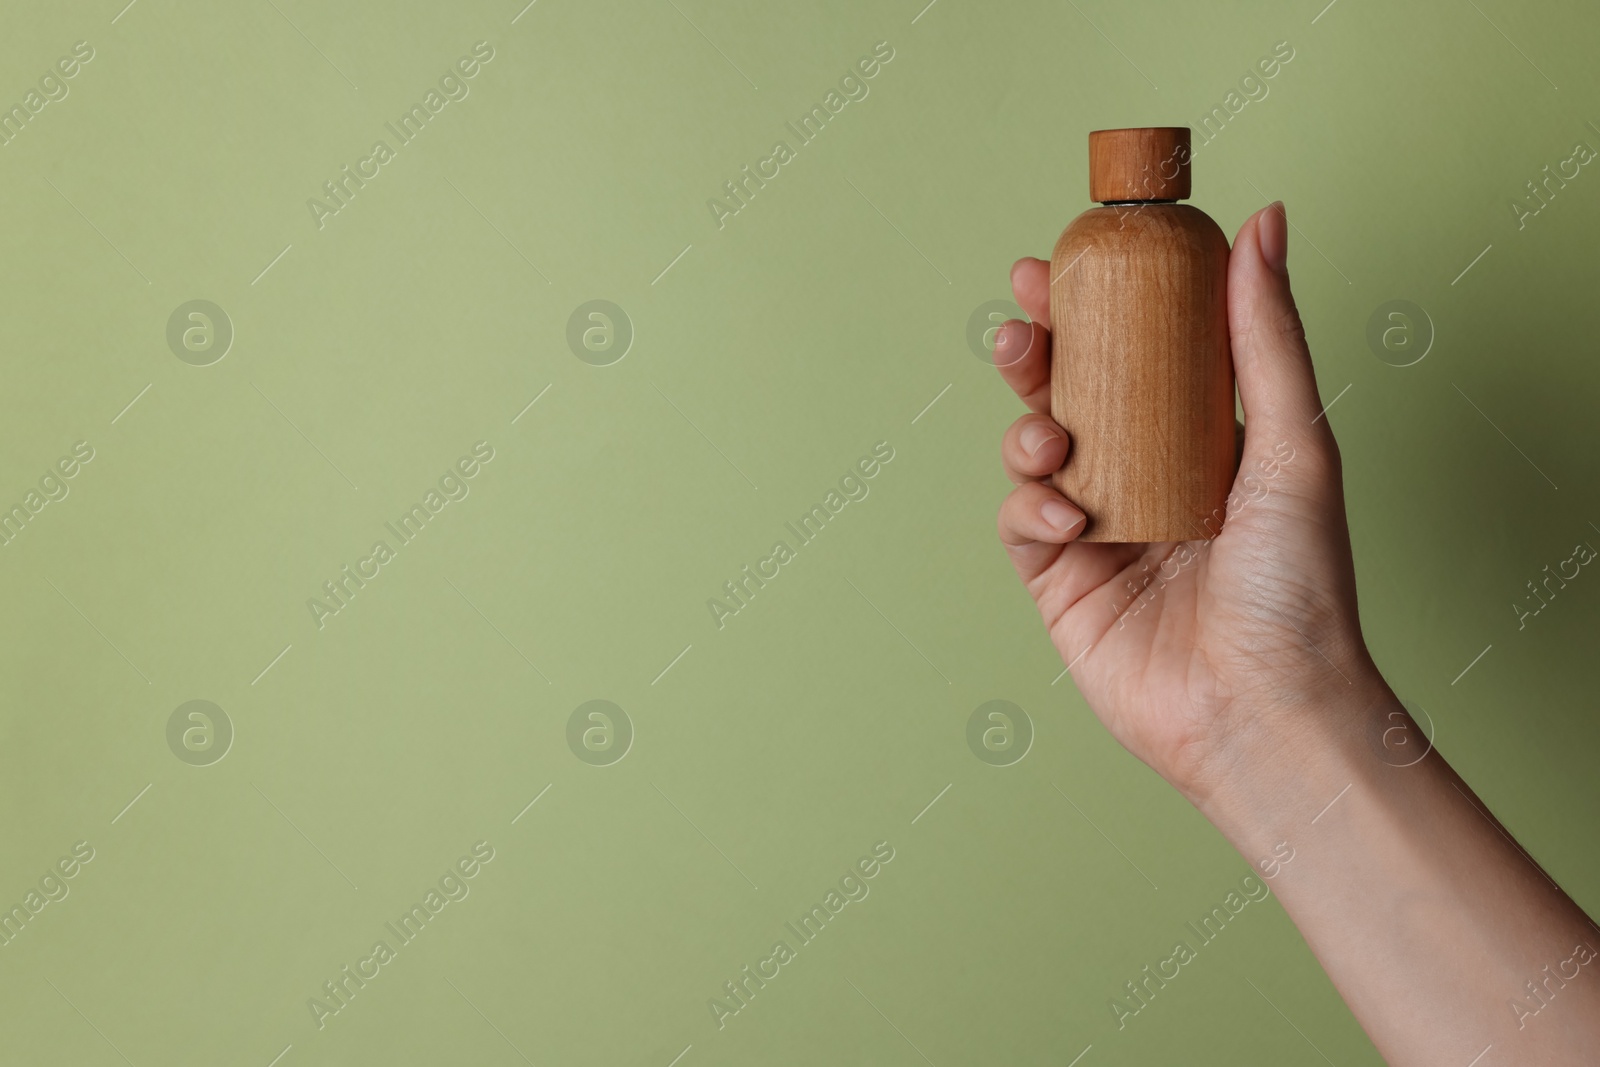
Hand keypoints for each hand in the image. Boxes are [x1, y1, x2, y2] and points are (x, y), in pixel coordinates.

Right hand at [995, 202, 1387, 800]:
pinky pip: (1022, 520)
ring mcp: (1100, 530)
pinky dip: (1031, 505)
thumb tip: (1267, 220)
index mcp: (1203, 441)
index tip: (1067, 260)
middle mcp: (1146, 478)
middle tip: (1022, 324)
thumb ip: (1266, 334)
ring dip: (1027, 427)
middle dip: (1037, 353)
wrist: (1266, 710)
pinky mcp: (1061, 582)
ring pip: (1033, 450)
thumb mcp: (1292, 444)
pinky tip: (1065, 513)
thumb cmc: (1300, 587)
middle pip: (1071, 392)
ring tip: (1045, 436)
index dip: (1097, 304)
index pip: (1137, 353)